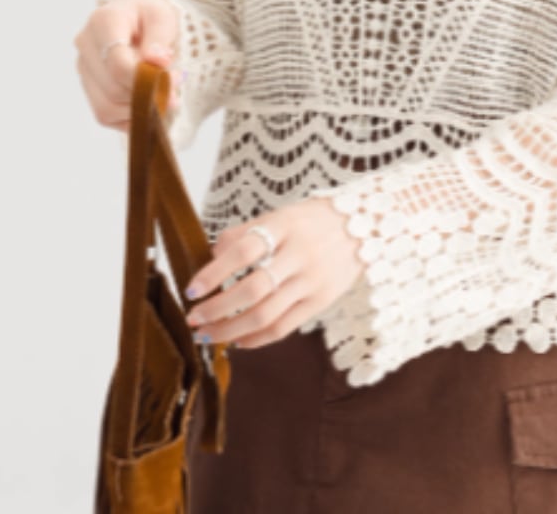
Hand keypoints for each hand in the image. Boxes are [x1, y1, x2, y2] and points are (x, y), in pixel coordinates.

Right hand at [73, 0, 181, 133]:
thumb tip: (156, 61)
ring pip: (107, 106)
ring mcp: (84, 67)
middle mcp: (86, 45)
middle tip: (175, 89)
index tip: (174, 80)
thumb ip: (160, 38)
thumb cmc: (151, 14)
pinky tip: (148, 102)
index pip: (118, 64)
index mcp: (103, 22)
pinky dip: (130, 115)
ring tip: (163, 94)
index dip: (146, 79)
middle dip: (147, 94)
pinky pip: (105, 115)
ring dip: (140, 107)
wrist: (138, 14)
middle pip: (113, 88)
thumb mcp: (163, 16)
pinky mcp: (88, 86)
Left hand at [182, 198, 366, 349]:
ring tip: (207, 335)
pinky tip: (237, 340)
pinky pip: (283, 328)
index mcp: (285, 226)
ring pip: (265, 315)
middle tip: (193, 318)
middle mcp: (300, 254)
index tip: (191, 290)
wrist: (365, 225)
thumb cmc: (311, 221)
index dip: (213, 273)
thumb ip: (244, 234)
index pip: (243, 251)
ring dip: (230, 330)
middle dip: (217, 309)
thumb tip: (210, 259)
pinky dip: (255, 338)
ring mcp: (313, 280)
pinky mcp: (321, 301)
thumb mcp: (279, 215)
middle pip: (253, 289)